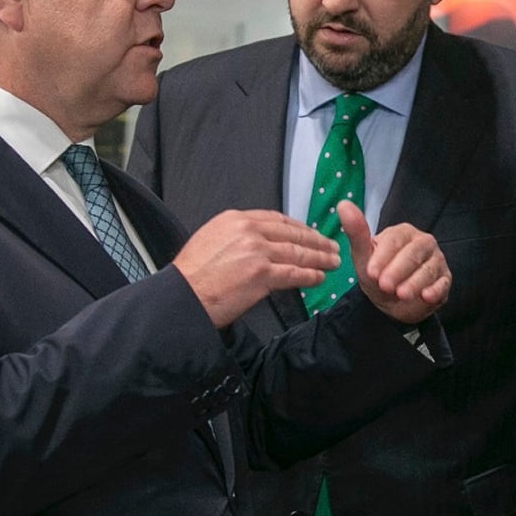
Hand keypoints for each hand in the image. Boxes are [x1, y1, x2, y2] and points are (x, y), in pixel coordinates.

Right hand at [173, 210, 339, 326]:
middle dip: (316, 241)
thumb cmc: (193, 275)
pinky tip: (320, 277)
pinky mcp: (261, 274)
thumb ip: (238, 236)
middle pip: (292, 233)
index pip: (277, 219)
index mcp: (236, 219)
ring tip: (333, 262)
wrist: (181, 296)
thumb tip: (260, 242)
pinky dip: (310, 275)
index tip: (312, 233)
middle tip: (332, 246)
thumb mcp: (213, 239)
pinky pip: (294, 273)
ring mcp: (256, 251)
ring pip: (297, 252)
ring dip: (320, 258)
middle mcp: (248, 230)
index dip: (299, 227)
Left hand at [337, 201, 450, 323]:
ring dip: (415, 282)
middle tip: (385, 285)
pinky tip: (426, 297)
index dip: (383, 256)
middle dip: (399, 269)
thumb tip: (343, 204)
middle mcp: (423, 243)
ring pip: (429, 268)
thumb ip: (356, 232)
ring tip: (401, 295)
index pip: (395, 240)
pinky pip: (443, 283)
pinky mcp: (444, 279)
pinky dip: (436, 290)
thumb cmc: (377, 274)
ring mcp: (436, 261)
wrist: (391, 302)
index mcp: (403, 233)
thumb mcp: (363, 256)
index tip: (371, 272)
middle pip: (414, 252)